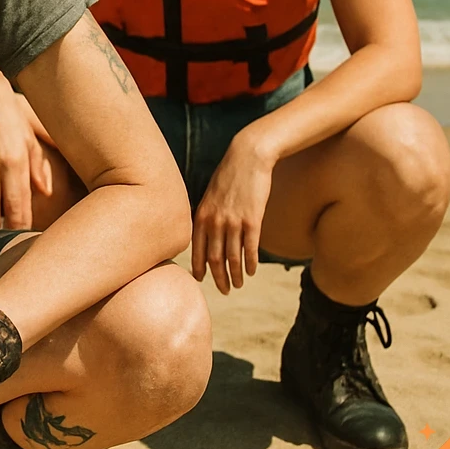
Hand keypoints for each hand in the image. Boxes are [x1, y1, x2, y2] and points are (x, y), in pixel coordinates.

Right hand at [0, 91, 52, 231]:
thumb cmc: (15, 118)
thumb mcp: (32, 139)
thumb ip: (38, 167)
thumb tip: (45, 192)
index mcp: (18, 160)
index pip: (21, 197)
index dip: (23, 217)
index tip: (26, 232)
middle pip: (2, 201)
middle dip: (6, 224)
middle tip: (9, 241)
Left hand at [190, 130, 275, 294]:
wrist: (247, 158)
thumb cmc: (229, 176)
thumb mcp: (210, 196)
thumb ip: (207, 216)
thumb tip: (207, 235)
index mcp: (201, 216)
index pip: (197, 249)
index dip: (199, 268)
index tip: (200, 280)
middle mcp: (214, 221)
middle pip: (214, 259)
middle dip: (218, 278)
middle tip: (224, 290)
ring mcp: (233, 221)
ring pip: (232, 257)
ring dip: (235, 275)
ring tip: (238, 285)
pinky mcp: (252, 220)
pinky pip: (250, 248)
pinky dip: (250, 263)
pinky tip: (251, 272)